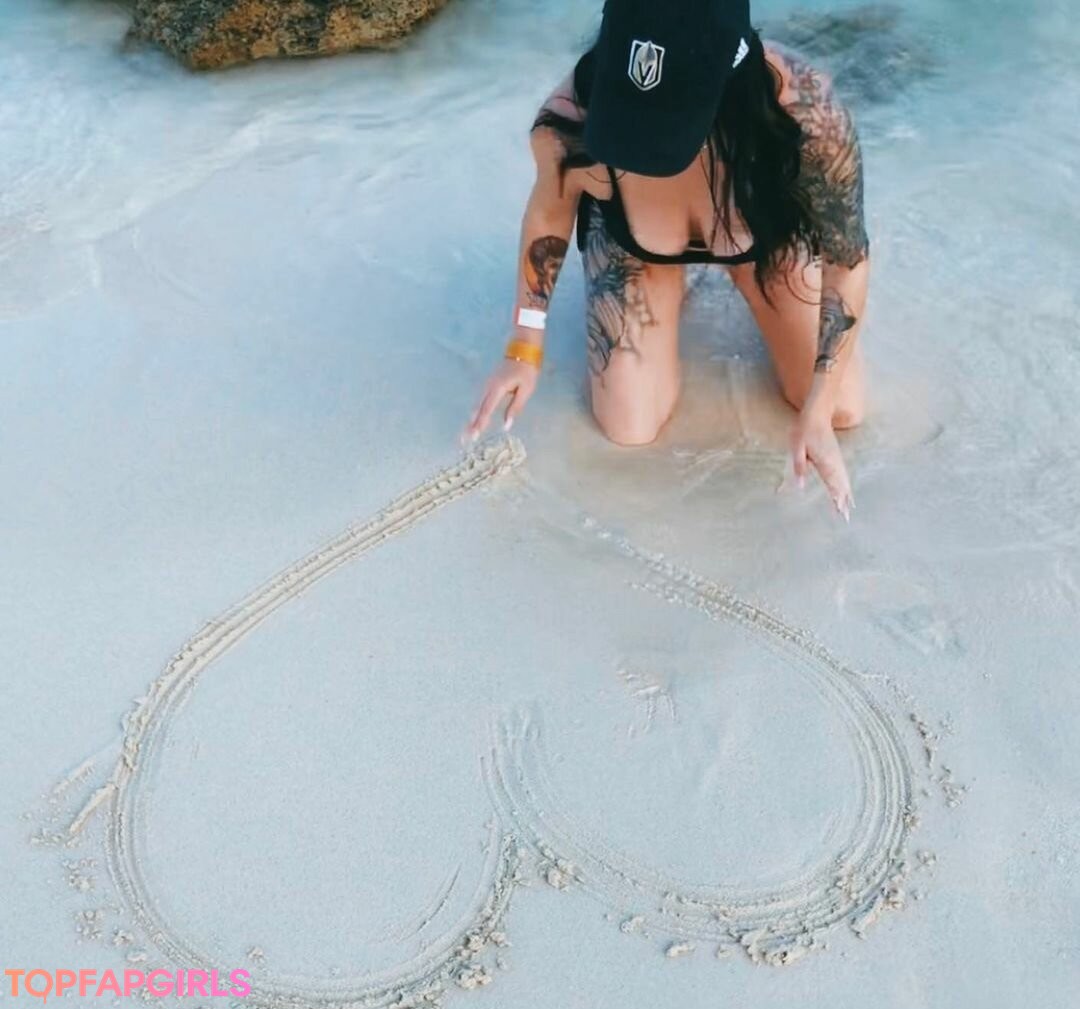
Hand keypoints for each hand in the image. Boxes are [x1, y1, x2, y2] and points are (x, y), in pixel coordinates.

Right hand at [460, 356, 539, 445]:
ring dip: (472, 419)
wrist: (523, 349)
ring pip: (477, 404)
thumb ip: (515, 408)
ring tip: (466, 432)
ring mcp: (487, 384)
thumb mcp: (526, 390)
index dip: (480, 424)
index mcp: (497, 389)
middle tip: (464, 438)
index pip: (486, 410)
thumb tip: (506, 425)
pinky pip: (480, 400)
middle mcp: (488, 387)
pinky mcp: (489, 384)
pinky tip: (474, 419)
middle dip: (471, 424)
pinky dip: (476, 411)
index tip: (473, 436)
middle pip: (477, 409)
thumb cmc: (527, 369)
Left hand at [782, 404, 853, 520]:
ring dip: (847, 495)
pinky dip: (846, 484)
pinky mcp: (836, 455)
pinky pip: (844, 473)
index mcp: (824, 461)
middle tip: (846, 517)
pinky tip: (848, 491)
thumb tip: (799, 485)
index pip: (832, 483)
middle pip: (840, 484)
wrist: (818, 413)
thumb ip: (799, 465)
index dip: (836, 497)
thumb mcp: (796, 446)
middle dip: (843, 501)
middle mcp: (834, 462)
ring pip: (844, 480)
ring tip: (849, 509)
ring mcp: (837, 458)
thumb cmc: (804, 429)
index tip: (840, 511)